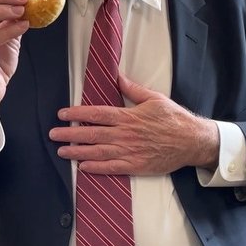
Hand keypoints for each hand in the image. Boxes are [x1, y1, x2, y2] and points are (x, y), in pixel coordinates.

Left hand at [49, 71, 219, 174]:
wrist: (192, 141)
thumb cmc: (174, 119)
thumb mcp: (154, 98)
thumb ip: (133, 89)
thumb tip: (118, 77)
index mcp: (128, 116)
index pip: (97, 114)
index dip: (77, 114)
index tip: (62, 114)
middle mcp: (125, 134)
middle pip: (92, 134)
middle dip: (70, 134)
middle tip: (53, 134)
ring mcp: (129, 151)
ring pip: (97, 152)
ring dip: (77, 152)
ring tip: (61, 151)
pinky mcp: (136, 165)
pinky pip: (111, 168)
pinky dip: (95, 168)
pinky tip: (83, 167)